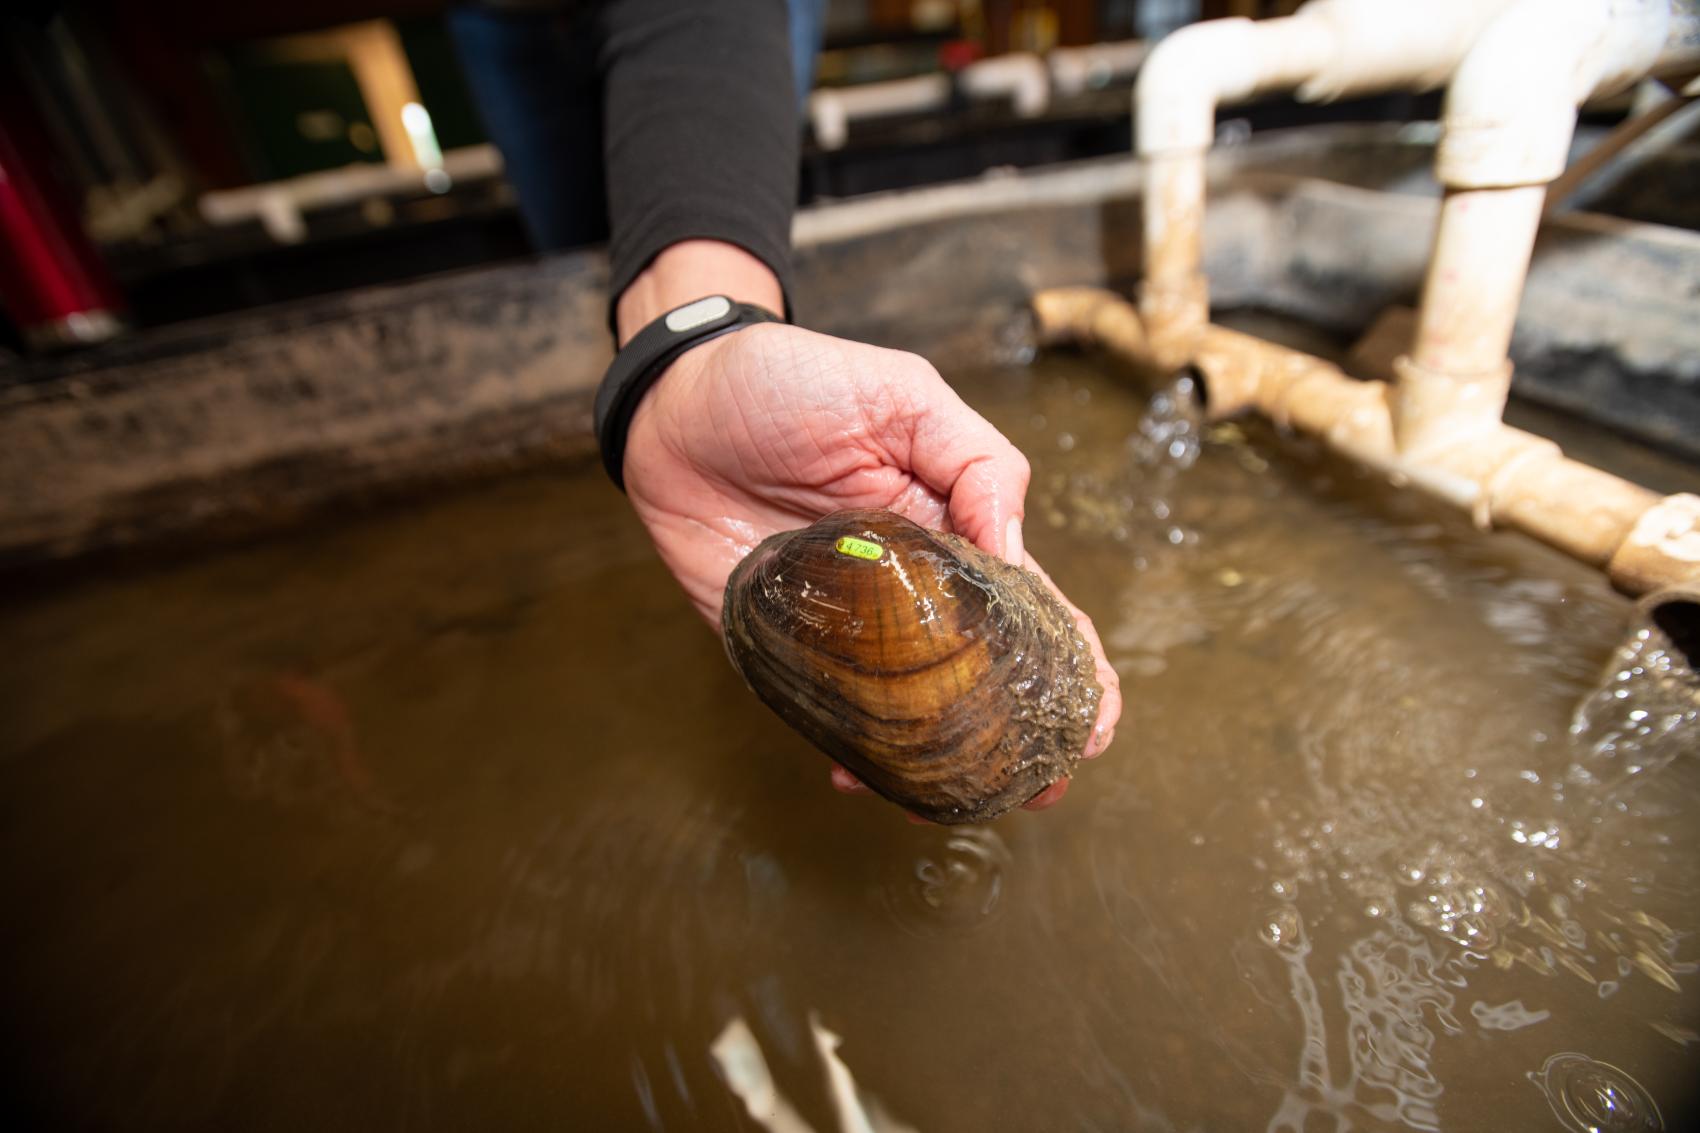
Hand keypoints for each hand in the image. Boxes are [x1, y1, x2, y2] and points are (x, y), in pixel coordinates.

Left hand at [621, 321, 1122, 815]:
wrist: (677, 402)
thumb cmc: (792, 383)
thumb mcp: (904, 396)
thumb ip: (975, 462)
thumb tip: (1015, 546)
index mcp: (953, 535)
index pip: (1031, 610)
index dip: (1072, 665)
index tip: (1094, 718)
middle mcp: (909, 594)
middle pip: (981, 679)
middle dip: (1022, 737)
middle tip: (1042, 783)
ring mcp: (848, 629)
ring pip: (908, 713)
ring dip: (941, 762)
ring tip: (965, 798)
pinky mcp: (783, 647)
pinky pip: (824, 711)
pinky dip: (846, 752)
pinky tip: (856, 779)